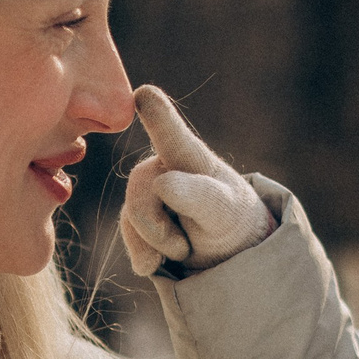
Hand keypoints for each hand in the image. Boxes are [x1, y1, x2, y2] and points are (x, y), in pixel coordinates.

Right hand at [119, 85, 273, 275]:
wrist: (226, 251)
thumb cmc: (231, 219)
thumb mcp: (224, 212)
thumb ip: (198, 197)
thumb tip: (163, 184)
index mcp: (190, 157)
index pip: (172, 135)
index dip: (158, 116)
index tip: (143, 95)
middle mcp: (163, 166)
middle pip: (140, 192)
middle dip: (158, 228)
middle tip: (186, 246)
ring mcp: (147, 191)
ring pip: (131, 218)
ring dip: (156, 244)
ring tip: (184, 249)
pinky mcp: (137, 216)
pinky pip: (128, 236)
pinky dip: (143, 255)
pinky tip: (156, 263)